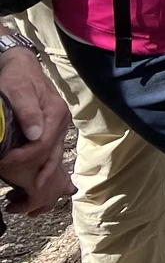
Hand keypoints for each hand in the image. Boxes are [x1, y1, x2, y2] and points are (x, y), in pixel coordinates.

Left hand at [0, 46, 73, 214]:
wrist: (20, 65)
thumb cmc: (17, 76)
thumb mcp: (18, 90)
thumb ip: (27, 111)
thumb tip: (36, 135)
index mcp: (56, 114)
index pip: (43, 145)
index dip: (24, 158)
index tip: (4, 164)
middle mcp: (61, 123)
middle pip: (52, 157)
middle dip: (36, 178)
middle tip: (17, 195)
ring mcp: (57, 128)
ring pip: (53, 159)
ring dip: (43, 179)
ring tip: (30, 197)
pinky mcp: (51, 130)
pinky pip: (49, 155)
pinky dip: (43, 170)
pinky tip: (34, 182)